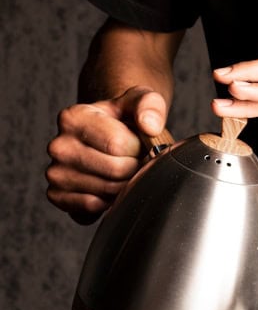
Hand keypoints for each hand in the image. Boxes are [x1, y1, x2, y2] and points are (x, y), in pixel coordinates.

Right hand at [46, 87, 167, 223]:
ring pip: (108, 191)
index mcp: (72, 117)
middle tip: (138, 160)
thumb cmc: (126, 118)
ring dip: (127, 185)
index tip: (140, 144)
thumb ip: (150, 105)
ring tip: (126, 171)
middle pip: (116, 170)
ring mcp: (55, 173)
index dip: (140, 148)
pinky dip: (110, 202)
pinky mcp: (58, 196)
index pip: (120, 144)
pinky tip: (113, 186)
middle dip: (136, 168)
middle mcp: (58, 146)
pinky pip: (93, 208)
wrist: (112, 137)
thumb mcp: (140, 101)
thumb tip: (149, 126)